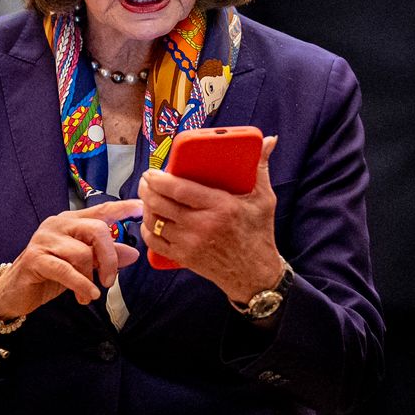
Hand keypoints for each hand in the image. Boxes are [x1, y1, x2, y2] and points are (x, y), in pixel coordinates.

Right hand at [0, 198, 143, 322]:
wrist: (14, 291)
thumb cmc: (49, 275)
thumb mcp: (82, 265)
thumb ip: (104, 256)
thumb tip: (133, 253)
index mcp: (70, 222)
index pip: (100, 210)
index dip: (121, 209)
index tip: (141, 208)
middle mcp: (57, 225)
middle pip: (96, 230)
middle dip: (109, 257)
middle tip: (109, 280)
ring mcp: (44, 240)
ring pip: (82, 252)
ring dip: (91, 278)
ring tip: (90, 295)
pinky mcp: (35, 259)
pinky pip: (65, 270)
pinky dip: (80, 284)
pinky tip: (86, 296)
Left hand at [137, 135, 283, 301]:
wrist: (255, 275)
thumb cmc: (259, 234)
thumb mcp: (264, 199)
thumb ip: (261, 168)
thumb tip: (268, 140)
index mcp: (220, 207)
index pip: (179, 189)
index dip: (159, 179)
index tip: (152, 172)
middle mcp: (202, 225)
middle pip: (161, 203)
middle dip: (147, 189)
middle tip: (146, 181)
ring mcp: (190, 243)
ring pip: (154, 221)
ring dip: (146, 207)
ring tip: (147, 196)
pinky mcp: (184, 257)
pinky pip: (155, 242)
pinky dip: (147, 229)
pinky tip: (149, 220)